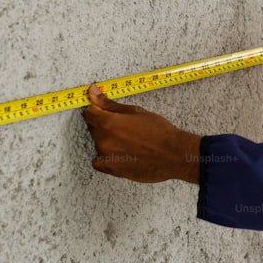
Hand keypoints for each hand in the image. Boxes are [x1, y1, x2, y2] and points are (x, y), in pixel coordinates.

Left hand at [83, 85, 200, 183]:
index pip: (89, 113)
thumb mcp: (136, 111)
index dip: (97, 109)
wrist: (174, 155)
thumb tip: (93, 92)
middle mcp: (104, 141)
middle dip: (104, 123)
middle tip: (124, 125)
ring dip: (108, 139)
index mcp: (109, 123)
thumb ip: (110, 104)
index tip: (103, 110)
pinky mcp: (111, 170)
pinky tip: (122, 152)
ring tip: (129, 140)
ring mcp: (106, 157)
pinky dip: (107, 156)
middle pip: (93, 127)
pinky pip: (99, 160)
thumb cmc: (160, 132)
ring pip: (98, 143)